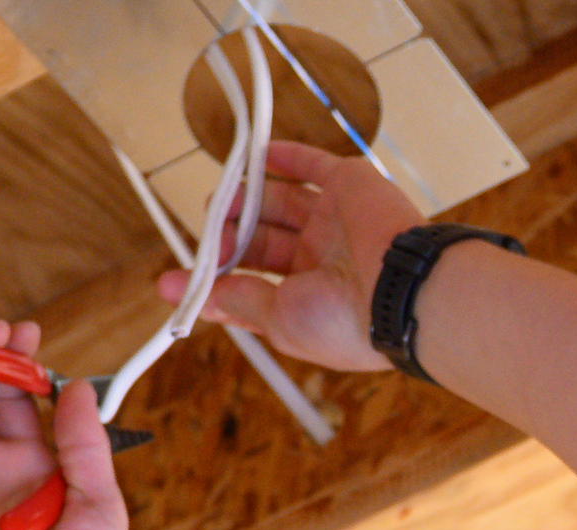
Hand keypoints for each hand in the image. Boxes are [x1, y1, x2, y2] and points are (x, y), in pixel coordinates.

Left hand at [161, 139, 423, 373]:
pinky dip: (281, 159)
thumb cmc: (347, 323)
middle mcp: (322, 263)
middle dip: (228, 240)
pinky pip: (310, 165)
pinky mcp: (349, 187)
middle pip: (261, 242)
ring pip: (278, 203)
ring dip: (245, 201)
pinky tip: (253, 159)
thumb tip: (195, 296)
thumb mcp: (279, 321)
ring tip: (223, 202)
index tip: (176, 283)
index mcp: (310, 302)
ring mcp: (335, 223)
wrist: (401, 292)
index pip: (253, 286)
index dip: (216, 282)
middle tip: (210, 240)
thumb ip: (238, 301)